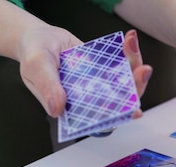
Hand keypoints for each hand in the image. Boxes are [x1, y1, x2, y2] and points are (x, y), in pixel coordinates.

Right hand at [17, 27, 151, 118]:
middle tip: (142, 70)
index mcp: (75, 108)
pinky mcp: (105, 66)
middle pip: (121, 100)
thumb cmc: (33, 56)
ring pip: (125, 81)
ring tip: (131, 45)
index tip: (134, 110)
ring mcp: (100, 81)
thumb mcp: (35, 69)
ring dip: (135, 65)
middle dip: (136, 87)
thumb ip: (47, 87)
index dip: (119, 117)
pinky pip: (122, 62)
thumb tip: (57, 108)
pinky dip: (128, 51)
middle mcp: (92, 98)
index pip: (101, 119)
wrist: (39, 37)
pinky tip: (129, 38)